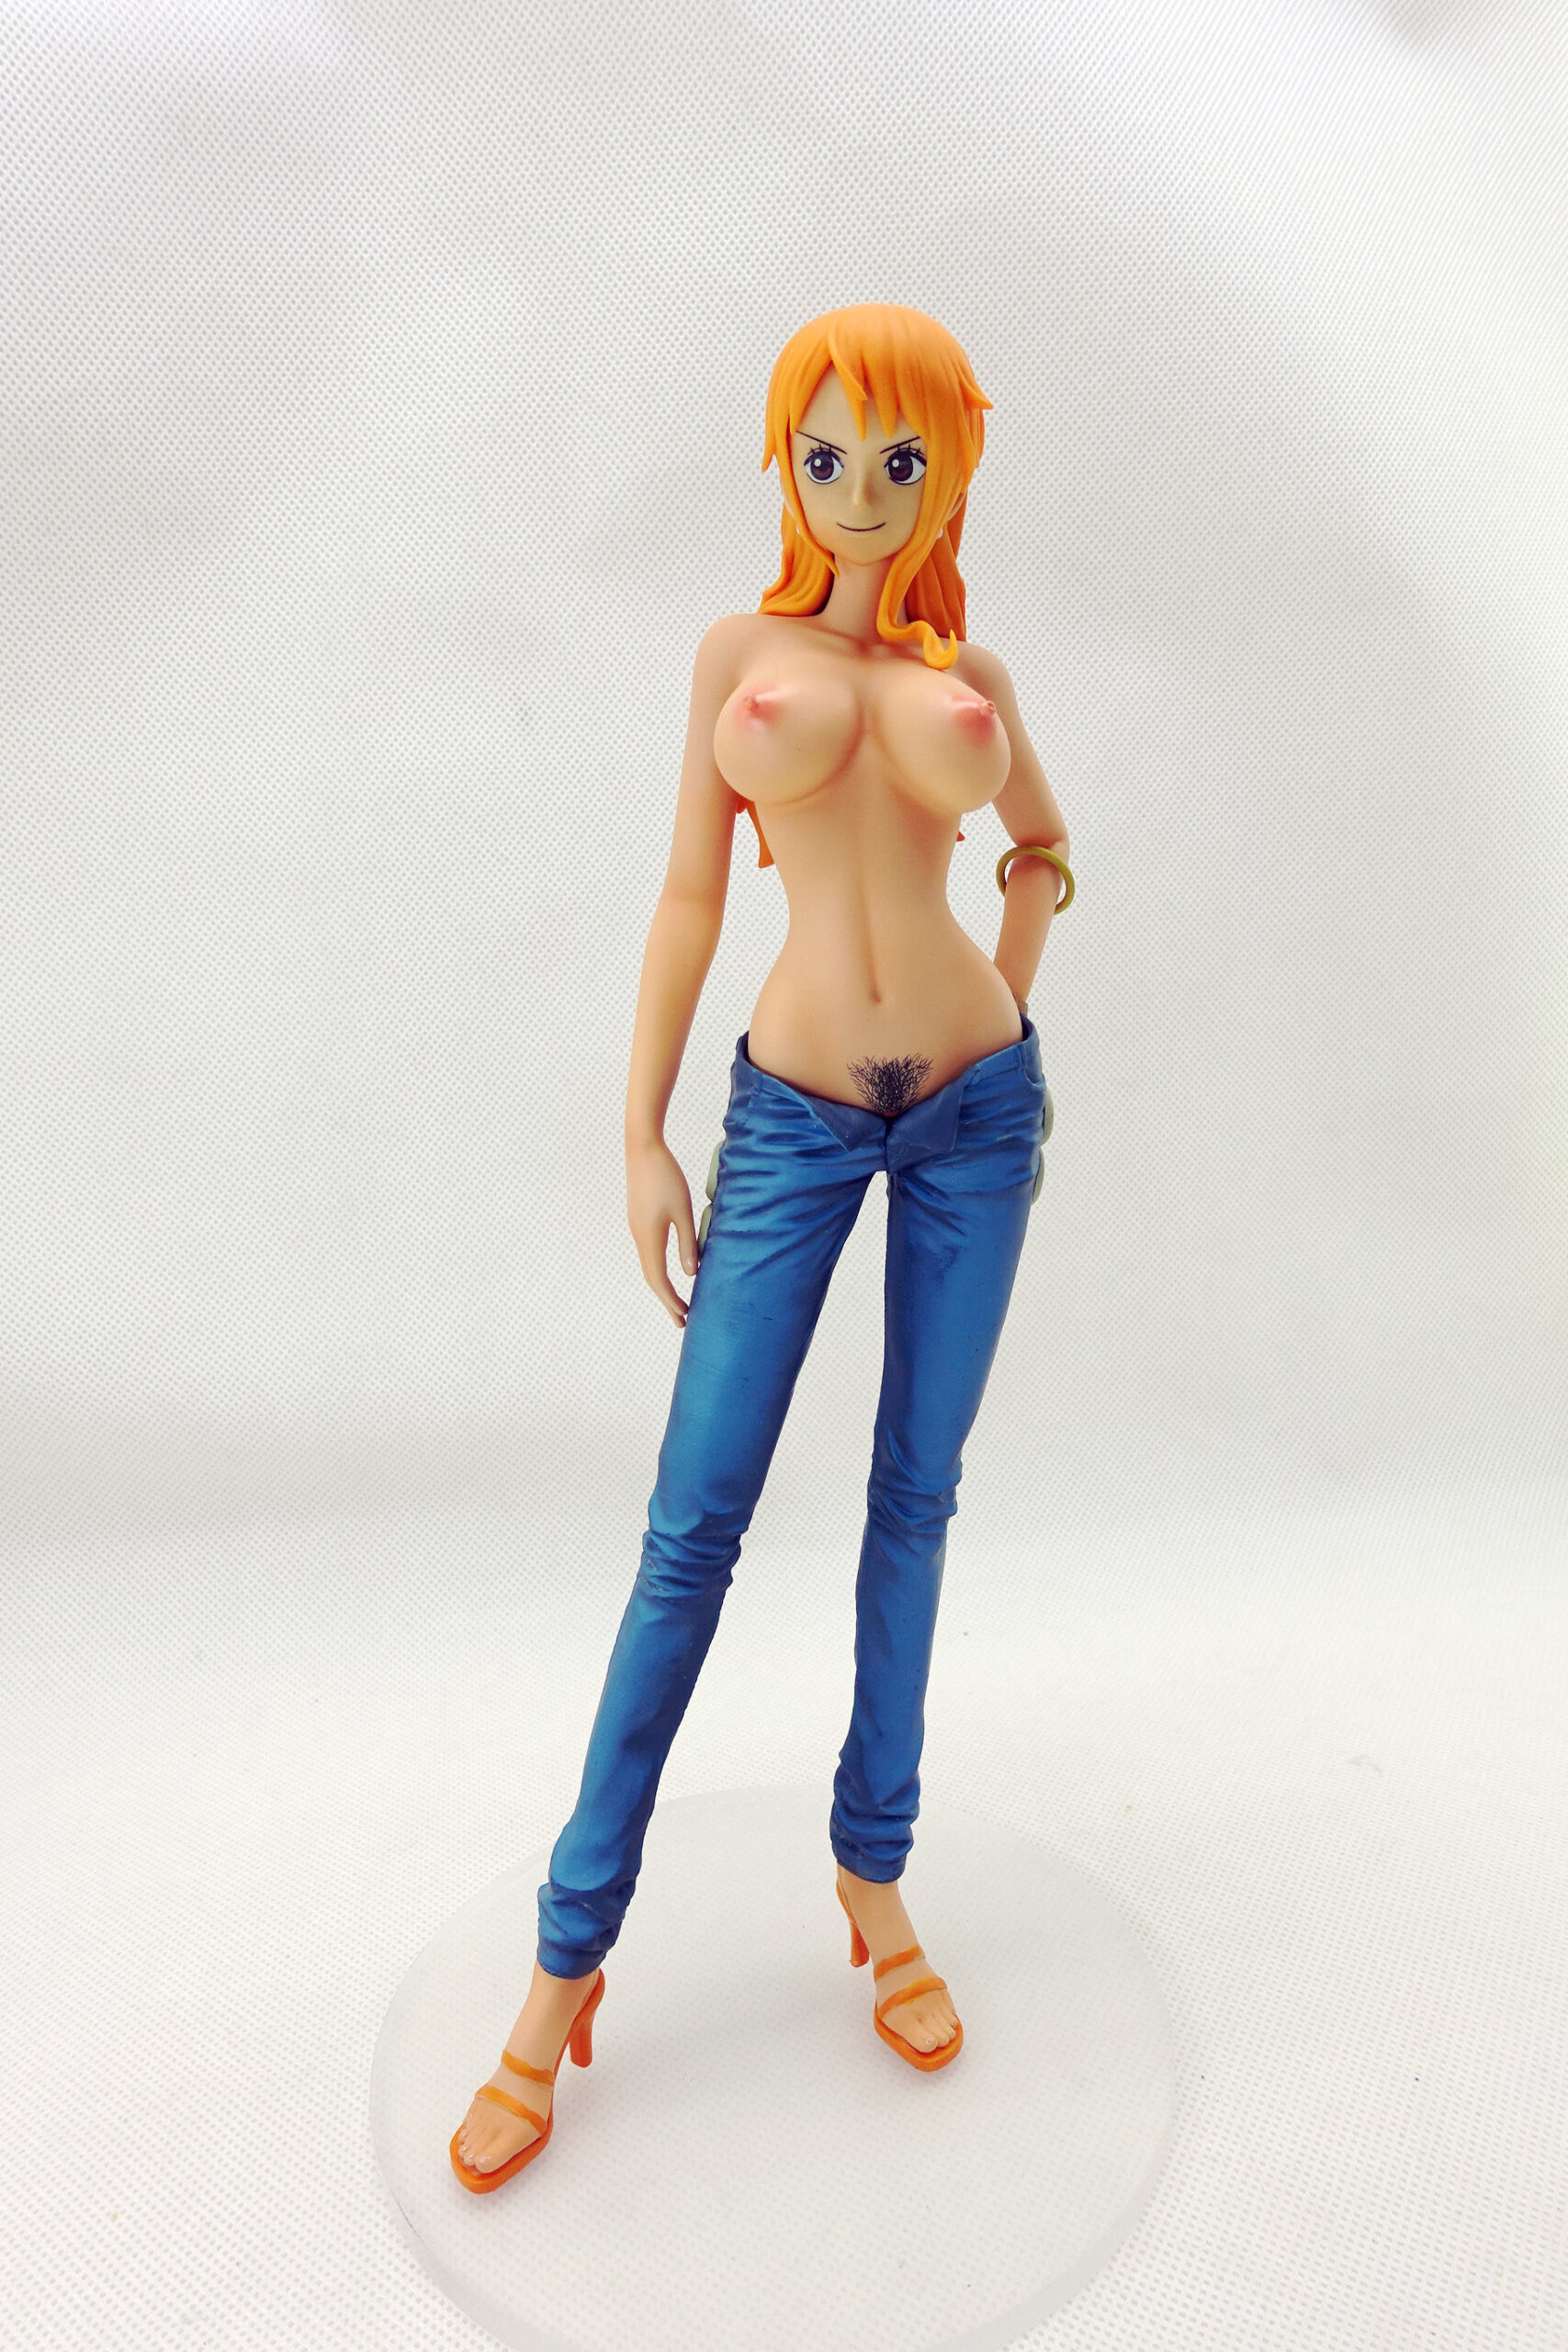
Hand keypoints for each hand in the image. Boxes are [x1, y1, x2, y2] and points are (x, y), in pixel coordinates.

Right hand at [626, 1136, 698, 1329]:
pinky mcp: (638, 1219)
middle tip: (681, 1320)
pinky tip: (669, 1268)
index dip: (672, 1301)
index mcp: (650, 1239)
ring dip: (662, 1285)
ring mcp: (637, 1228)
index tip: (685, 1316)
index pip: (659, 1280)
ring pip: (649, 1265)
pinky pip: (648, 1252)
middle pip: (651, 1278)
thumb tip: (692, 1273)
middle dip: (666, 1300)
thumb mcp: (683, 1211)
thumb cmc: (666, 1178)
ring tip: (677, 1300)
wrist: (642, 1149)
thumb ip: (688, 1243)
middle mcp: (639, 1237)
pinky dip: (658, 1269)